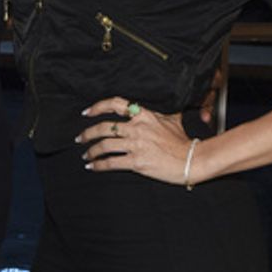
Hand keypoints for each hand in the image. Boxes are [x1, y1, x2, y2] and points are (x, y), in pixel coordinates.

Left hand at [77, 97, 192, 183]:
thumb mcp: (173, 120)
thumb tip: (162, 109)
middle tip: (80, 138)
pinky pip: (111, 163)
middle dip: (88, 133)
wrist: (191, 159)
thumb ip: (161, 114)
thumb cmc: (183, 141)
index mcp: (144, 115)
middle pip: (104, 127)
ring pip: (105, 145)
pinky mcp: (137, 162)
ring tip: (86, 155)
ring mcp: (136, 145)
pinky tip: (92, 167)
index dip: (98, 107)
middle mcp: (137, 128)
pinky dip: (99, 165)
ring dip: (91, 151)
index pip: (116, 104)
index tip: (87, 112)